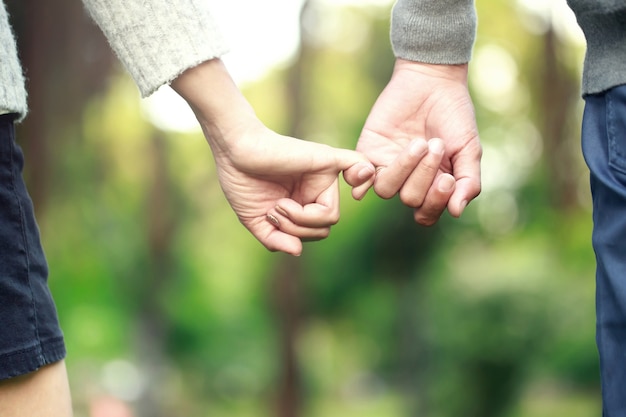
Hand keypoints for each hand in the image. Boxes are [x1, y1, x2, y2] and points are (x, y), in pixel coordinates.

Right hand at [172, 59, 374, 255]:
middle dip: (296, 228)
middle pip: (324, 228)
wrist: (234, 152)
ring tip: (280, 204)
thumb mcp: (256, 220)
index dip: (293, 234)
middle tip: (275, 210)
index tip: (269, 217)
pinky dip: (364, 175)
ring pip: (331, 217)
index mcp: (301, 202)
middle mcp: (315, 190)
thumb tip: (298, 251)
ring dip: (301, 219)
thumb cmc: (241, 181)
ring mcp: (322, 176)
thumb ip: (275, 239)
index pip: (315, 232)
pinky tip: (358, 185)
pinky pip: (358, 166)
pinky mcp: (326, 160)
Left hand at [346, 59, 481, 224]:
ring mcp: (387, 167)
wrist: (432, 82)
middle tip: (436, 145)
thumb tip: (456, 212)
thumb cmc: (455, 116)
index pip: (426, 214)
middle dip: (424, 175)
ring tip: (418, 143)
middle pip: (409, 199)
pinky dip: (359, 178)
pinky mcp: (368, 152)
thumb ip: (468, 182)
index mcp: (432, 186)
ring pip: (386, 189)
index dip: (434, 202)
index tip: (447, 178)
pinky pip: (356, 177)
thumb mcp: (469, 149)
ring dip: (403, 168)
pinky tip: (368, 168)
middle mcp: (408, 181)